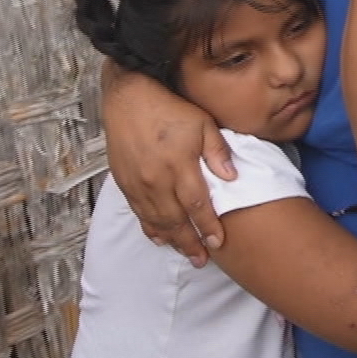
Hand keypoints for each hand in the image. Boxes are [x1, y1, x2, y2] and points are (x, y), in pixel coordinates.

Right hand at [100, 62, 237, 266]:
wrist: (128, 97)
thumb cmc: (168, 108)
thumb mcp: (203, 122)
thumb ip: (217, 151)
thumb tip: (231, 177)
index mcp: (179, 165)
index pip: (197, 204)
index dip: (208, 226)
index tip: (218, 242)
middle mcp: (156, 179)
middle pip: (175, 220)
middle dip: (190, 242)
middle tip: (202, 260)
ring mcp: (138, 183)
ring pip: (156, 220)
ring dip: (171, 240)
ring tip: (186, 254)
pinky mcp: (125, 182)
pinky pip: (138, 212)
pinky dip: (150, 227)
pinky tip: (159, 237)